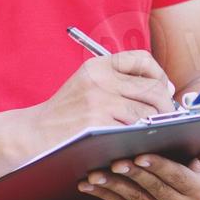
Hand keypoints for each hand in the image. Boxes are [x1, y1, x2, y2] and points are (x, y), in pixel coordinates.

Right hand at [31, 51, 177, 148]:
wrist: (33, 134)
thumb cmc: (66, 113)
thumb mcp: (87, 84)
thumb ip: (119, 81)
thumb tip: (165, 87)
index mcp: (98, 65)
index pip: (142, 59)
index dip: (159, 74)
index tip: (165, 89)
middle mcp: (100, 79)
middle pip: (152, 87)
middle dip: (165, 104)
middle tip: (166, 117)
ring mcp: (100, 101)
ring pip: (147, 111)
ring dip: (154, 123)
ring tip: (152, 131)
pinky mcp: (99, 124)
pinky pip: (135, 129)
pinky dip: (141, 136)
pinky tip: (138, 141)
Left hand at [77, 147, 199, 199]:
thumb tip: (181, 124)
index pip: (176, 176)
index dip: (158, 165)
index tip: (140, 155)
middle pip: (153, 188)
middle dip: (131, 174)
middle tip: (113, 161)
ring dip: (112, 186)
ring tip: (93, 173)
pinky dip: (106, 196)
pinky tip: (90, 185)